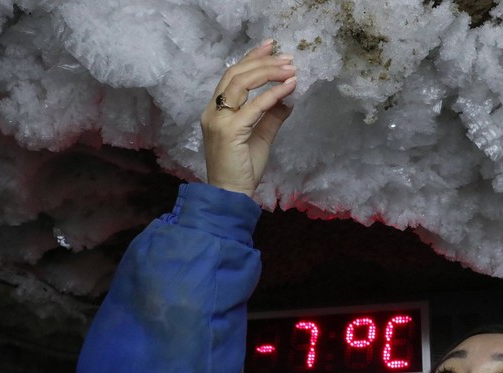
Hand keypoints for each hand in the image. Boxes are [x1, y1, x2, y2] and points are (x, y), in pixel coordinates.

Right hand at [201, 39, 297, 196]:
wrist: (230, 195)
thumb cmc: (242, 170)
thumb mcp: (260, 137)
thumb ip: (271, 116)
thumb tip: (287, 98)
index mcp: (216, 110)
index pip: (232, 76)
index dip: (251, 58)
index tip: (271, 47)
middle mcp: (213, 111)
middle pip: (235, 74)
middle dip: (263, 62)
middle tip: (287, 58)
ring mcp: (218, 120)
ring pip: (240, 84)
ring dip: (268, 73)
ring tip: (290, 69)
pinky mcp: (229, 131)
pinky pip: (253, 107)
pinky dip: (272, 94)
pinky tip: (289, 88)